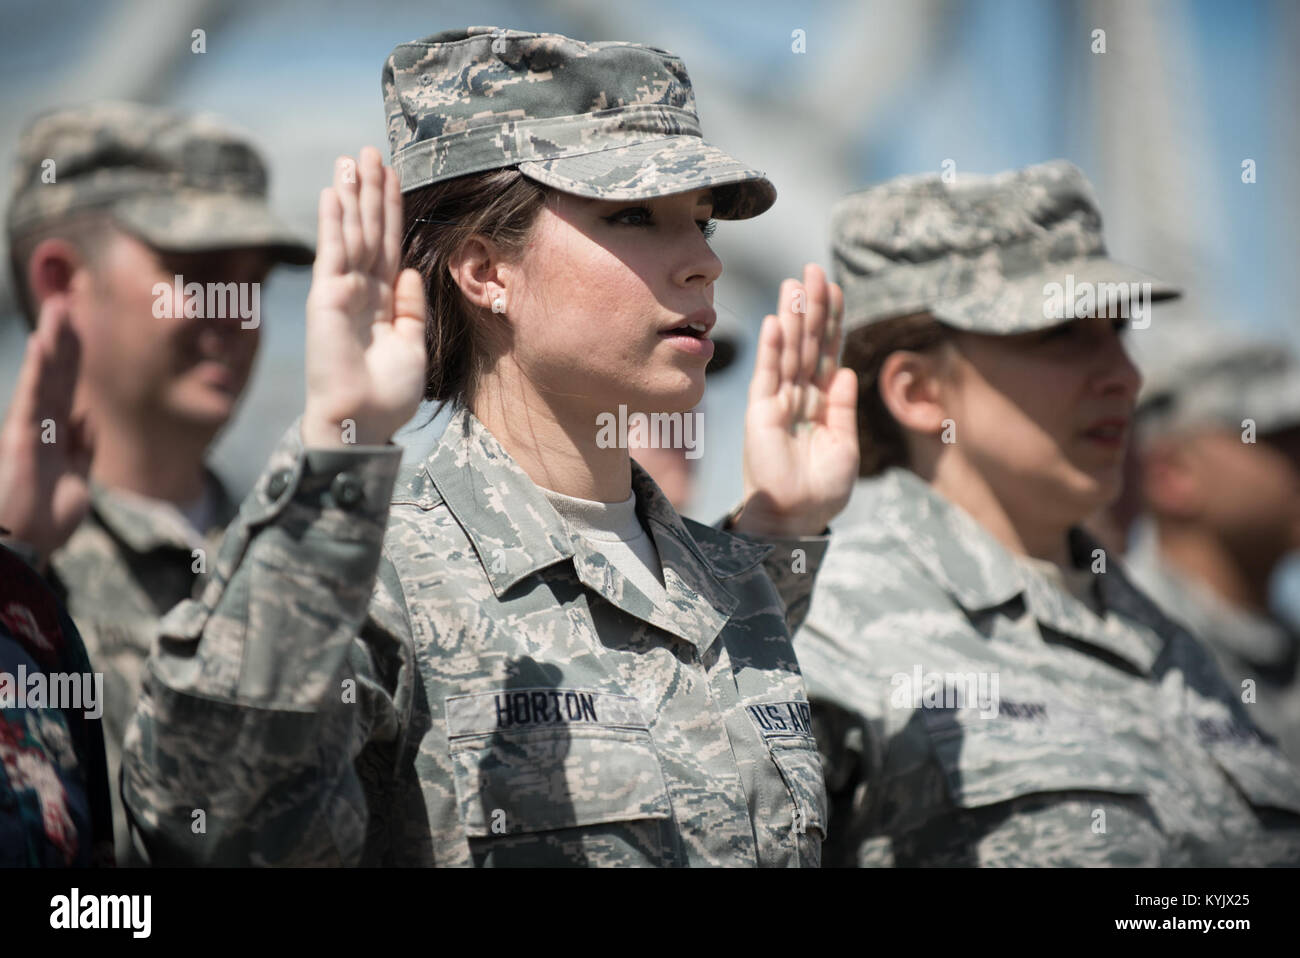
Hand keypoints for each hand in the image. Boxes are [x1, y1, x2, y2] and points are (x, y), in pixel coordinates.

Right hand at [0, 296, 93, 568]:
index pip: (68, 386)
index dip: (75, 356)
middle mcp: (41, 424)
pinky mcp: (21, 436)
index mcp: (55, 434)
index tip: (84, 324)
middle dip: (66, 337)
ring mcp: (30, 427)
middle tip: (71, 298)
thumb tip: (87, 418)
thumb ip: (83, 450)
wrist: (25, 548)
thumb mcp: (77, 483)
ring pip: (46, 376)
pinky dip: (40, 370)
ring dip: (54, 341)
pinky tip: (46, 343)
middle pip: (58, 372)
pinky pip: (34, 397)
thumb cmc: (45, 521)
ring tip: (60, 306)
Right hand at [301, 147, 427, 447]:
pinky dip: (334, 221)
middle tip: (371, 150)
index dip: (390, 212)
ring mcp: (341, 292)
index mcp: (382, 303)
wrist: (362, 421)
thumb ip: (410, 308)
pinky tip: (336, 191)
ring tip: (355, 157)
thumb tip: (408, 269)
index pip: (387, 246)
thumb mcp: (412, 346)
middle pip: (368, 231)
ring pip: (351, 234)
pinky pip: (333, 252)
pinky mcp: (326, 298)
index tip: (393, 177)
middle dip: (370, 191)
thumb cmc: (387, 395)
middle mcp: (360, 292)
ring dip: (353, 194)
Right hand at [733, 263, 858, 537]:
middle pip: (808, 343)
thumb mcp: (845, 446)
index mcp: (821, 403)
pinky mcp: (760, 413)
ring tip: (795, 283)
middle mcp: (798, 396)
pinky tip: (776, 321)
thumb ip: (842, 407)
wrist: (796, 518)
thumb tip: (844, 370)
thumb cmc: (821, 490)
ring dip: (791, 317)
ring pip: (788, 351)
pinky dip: (771, 348)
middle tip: (814, 269)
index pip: (827, 352)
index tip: (836, 288)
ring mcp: (777, 402)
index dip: (833, 321)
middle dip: (812, 307)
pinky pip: (767, 375)